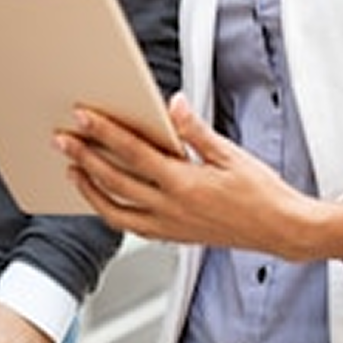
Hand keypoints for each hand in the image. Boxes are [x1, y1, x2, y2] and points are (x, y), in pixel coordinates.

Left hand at [56, 93, 333, 259]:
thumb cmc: (262, 193)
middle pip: (115, 181)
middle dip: (84, 158)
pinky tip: (103, 197)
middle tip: (61, 140)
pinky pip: (132, 227)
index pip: (134, 153)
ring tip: (72, 169)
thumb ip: (196, 131)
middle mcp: (172, 209)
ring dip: (89, 189)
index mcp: (186, 183)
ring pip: (115, 211)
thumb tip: (174, 105)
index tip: (82, 117)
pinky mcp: (173, 237)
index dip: (104, 133)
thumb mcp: (231, 154)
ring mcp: (170, 227)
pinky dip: (111, 211)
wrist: (282, 230)